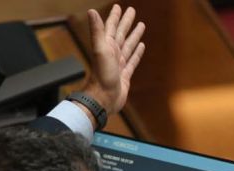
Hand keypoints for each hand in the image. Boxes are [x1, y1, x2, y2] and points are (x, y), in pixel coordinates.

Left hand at [82, 4, 145, 118]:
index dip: (115, 17)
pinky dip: (137, 52)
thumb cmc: (101, 75)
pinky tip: (141, 46)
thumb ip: (97, 31)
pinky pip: (133, 60)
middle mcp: (113, 53)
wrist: (104, 98)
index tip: (119, 7)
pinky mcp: (125, 74)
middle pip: (121, 34)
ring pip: (128, 45)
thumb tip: (91, 11)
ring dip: (134, 35)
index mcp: (107, 46)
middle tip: (132, 11)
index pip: (112, 27)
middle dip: (126, 22)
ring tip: (141, 26)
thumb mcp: (99, 50)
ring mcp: (119, 63)